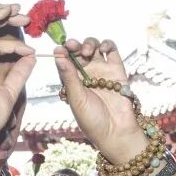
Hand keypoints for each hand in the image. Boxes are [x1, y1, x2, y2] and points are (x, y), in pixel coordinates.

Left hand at [54, 37, 145, 164]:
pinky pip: (112, 51)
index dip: (62, 52)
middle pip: (78, 50)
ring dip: (89, 43)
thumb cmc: (92, 120)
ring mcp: (102, 70)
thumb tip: (58, 55)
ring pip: (94, 47)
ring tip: (88, 52)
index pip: (64, 60)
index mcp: (72, 81)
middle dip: (74, 45)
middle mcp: (86, 74)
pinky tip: (103, 49)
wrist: (116, 131)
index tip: (59, 49)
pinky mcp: (117, 70)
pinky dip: (107, 44)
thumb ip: (68, 76)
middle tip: (73, 46)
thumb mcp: (76, 98)